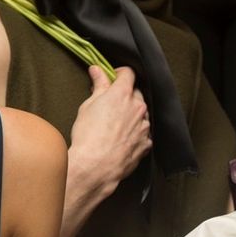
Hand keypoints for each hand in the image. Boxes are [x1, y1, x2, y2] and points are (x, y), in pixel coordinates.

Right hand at [68, 65, 151, 200]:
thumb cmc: (89, 135)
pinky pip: (144, 133)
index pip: (129, 73)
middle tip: (111, 104)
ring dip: (133, 115)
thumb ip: (98, 86)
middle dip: (126, 95)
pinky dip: (136, 133)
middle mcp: (138, 108)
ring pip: (142, 114)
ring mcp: (145, 127)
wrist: (96, 165)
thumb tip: (97, 71)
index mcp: (123, 94)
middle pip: (137, 94)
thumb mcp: (88, 105)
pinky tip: (124, 138)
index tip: (113, 79)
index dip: (120, 74)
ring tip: (117, 125)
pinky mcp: (147, 144)